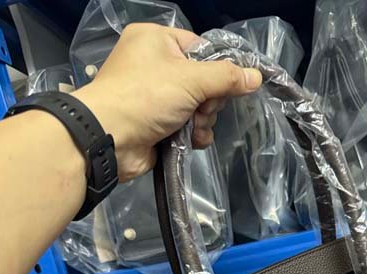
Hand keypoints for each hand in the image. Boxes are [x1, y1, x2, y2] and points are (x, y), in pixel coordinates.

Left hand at [73, 23, 261, 181]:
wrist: (110, 138)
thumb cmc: (146, 96)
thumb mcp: (191, 79)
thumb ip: (226, 77)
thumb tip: (256, 77)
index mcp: (156, 40)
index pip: (200, 48)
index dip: (216, 69)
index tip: (223, 86)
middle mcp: (153, 64)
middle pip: (202, 81)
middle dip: (208, 101)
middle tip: (201, 111)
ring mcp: (154, 96)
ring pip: (197, 106)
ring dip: (203, 121)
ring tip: (194, 129)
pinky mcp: (155, 123)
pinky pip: (186, 125)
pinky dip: (193, 134)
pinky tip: (191, 140)